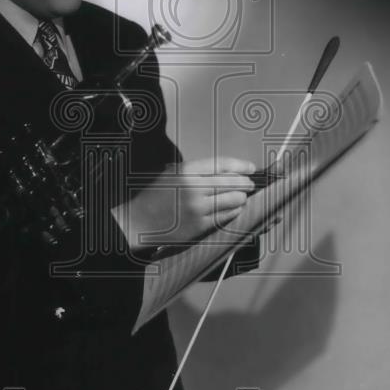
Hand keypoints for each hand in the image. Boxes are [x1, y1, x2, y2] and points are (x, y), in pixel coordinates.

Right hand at [118, 156, 257, 253]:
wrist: (138, 221)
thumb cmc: (154, 196)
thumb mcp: (171, 174)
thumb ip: (197, 171)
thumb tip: (228, 171)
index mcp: (185, 171)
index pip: (222, 164)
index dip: (241, 165)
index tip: (251, 168)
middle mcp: (193, 188)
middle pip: (232, 182)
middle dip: (246, 183)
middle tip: (250, 184)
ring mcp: (197, 209)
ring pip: (233, 200)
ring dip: (242, 198)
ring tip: (242, 197)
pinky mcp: (199, 226)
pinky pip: (226, 216)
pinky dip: (234, 211)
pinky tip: (234, 209)